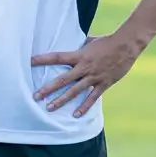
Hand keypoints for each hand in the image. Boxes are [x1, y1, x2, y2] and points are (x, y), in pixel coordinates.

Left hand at [31, 32, 145, 117]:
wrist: (126, 46)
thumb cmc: (106, 41)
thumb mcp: (89, 42)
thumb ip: (79, 48)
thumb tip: (71, 48)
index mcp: (79, 55)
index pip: (57, 57)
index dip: (43, 59)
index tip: (29, 62)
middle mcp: (84, 67)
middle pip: (62, 80)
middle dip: (48, 88)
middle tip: (35, 96)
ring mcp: (93, 77)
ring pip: (74, 91)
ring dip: (61, 100)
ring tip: (49, 108)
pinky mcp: (103, 84)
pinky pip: (92, 98)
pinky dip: (84, 107)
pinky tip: (75, 115)